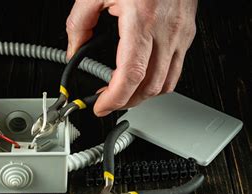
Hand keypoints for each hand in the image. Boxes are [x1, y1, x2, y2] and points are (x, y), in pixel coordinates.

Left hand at [66, 0, 197, 115]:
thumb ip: (79, 23)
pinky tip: (142, 77)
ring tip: (123, 94)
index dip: (114, 99)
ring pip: (167, 82)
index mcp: (141, 20)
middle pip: (150, 86)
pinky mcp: (187, 30)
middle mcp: (167, 30)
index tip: (101, 107)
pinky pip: (176, 68)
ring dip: (143, 95)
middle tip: (107, 102)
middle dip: (126, 102)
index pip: (130, 75)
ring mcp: (181, 32)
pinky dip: (157, 81)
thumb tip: (74, 49)